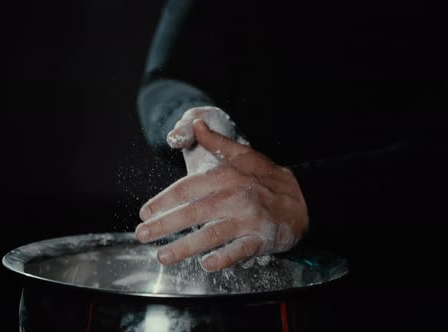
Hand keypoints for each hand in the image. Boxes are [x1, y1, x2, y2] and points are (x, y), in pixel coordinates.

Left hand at [136, 119, 307, 270]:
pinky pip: (238, 251)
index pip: (186, 189)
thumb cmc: (268, 177)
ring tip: (162, 256)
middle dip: (164, 225)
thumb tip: (196, 125)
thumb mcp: (243, 154)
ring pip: (210, 235)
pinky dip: (222, 258)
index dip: (162, 201)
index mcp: (225, 177)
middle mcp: (233, 197)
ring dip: (184, 247)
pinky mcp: (260, 237)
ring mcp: (247, 219)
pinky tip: (204, 264)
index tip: (145, 212)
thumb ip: (216, 142)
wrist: (305, 197)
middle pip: (192, 213)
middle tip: (142, 235)